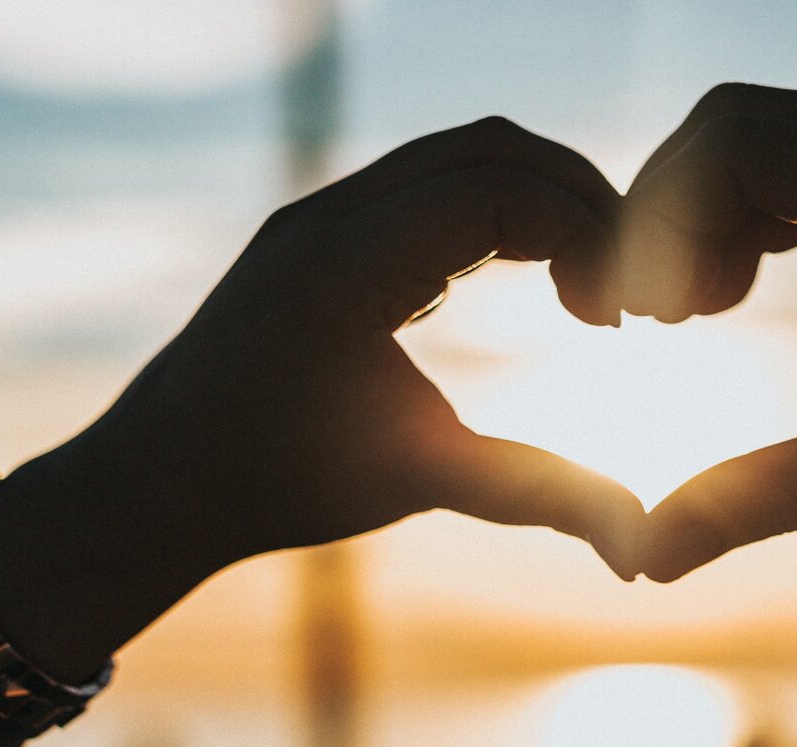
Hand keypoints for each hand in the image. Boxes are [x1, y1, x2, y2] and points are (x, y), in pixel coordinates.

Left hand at [0, 118, 645, 678]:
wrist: (155, 482)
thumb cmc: (276, 485)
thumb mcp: (418, 481)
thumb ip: (538, 495)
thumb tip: (641, 547)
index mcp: (349, 263)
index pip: (503, 189)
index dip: (586, 236)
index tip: (617, 319)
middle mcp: (330, 214)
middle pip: (492, 148)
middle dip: (580, 202)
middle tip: (624, 287)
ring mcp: (321, 212)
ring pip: (460, 155)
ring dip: (540, 201)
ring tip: (586, 284)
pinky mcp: (322, 229)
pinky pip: (427, 182)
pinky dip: (496, 210)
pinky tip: (524, 279)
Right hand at [617, 84, 796, 581]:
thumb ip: (774, 496)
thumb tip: (647, 555)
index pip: (740, 142)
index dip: (658, 222)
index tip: (639, 321)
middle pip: (748, 124)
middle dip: (674, 212)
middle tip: (654, 319)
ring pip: (788, 139)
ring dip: (720, 213)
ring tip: (695, 314)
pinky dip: (770, 217)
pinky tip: (750, 292)